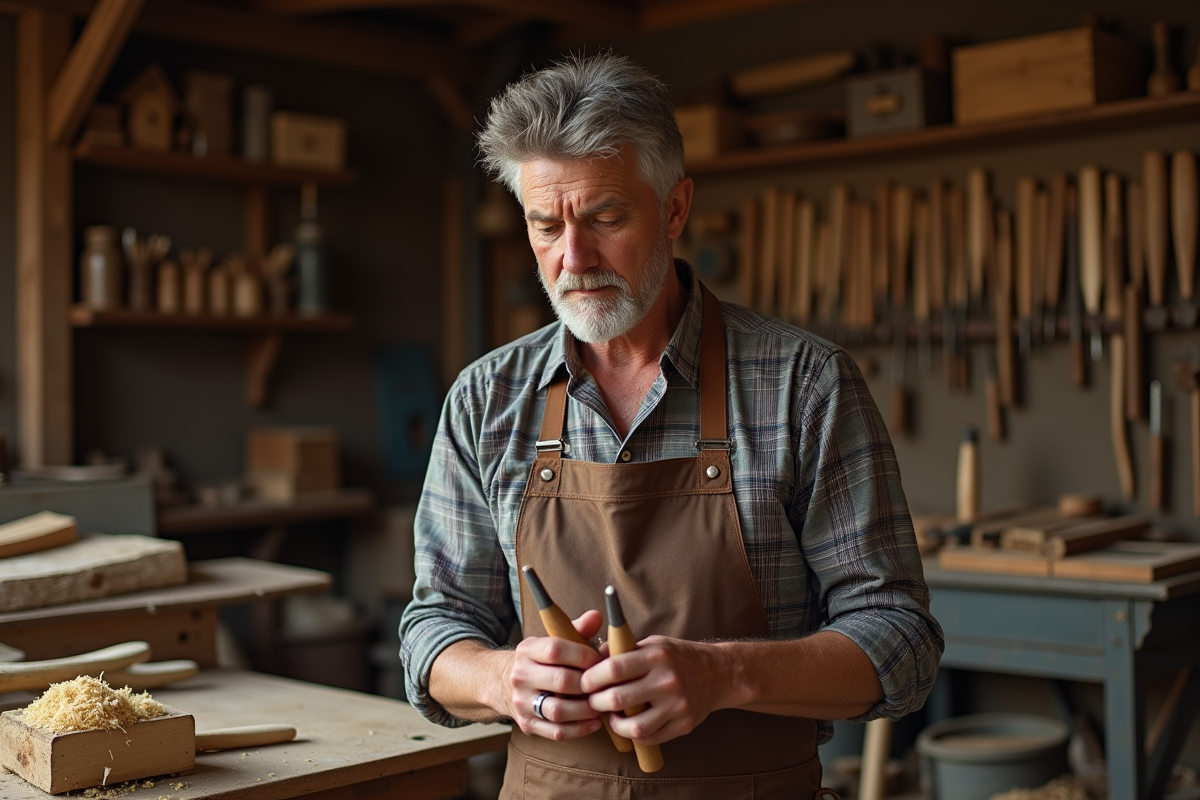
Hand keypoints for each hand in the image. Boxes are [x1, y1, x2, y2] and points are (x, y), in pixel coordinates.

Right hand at [507, 609, 604, 740]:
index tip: (601, 661)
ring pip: (557, 710)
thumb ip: (576, 629)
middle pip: (560, 681)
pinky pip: (555, 732)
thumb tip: (596, 616)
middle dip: (588, 685)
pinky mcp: (527, 724)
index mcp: (527, 650)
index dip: (583, 656)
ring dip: (585, 710)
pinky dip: (579, 729)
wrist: (501, 683)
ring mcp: (522, 702)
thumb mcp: (551, 640)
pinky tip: (594, 723)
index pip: (556, 650)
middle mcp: (521, 676)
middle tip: (605, 686)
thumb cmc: (540, 660)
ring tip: (601, 705)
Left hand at [581, 635, 733, 745]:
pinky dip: (634, 734)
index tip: (584, 682)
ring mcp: (678, 705)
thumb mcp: (652, 644)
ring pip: (634, 727)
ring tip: (610, 716)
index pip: (614, 669)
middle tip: (592, 701)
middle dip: (597, 702)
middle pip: (619, 699)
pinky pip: (650, 737)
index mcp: (658, 655)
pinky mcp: (684, 724)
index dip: (592, 678)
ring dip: (614, 724)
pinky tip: (629, 724)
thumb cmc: (677, 657)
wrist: (718, 673)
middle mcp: (668, 680)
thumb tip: (589, 658)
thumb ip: (623, 651)